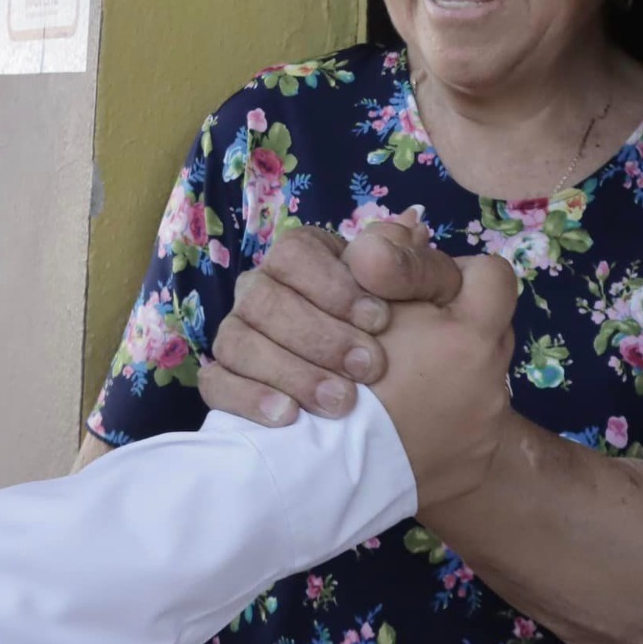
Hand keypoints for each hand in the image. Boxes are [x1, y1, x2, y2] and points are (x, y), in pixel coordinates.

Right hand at [199, 215, 461, 423]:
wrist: (391, 404)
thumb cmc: (403, 337)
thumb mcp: (426, 296)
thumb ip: (418, 264)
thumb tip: (409, 225)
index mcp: (305, 258)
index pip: (295, 252)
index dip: (334, 285)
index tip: (381, 320)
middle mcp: (263, 290)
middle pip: (264, 298)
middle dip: (319, 336)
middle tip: (370, 368)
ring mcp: (239, 335)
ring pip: (238, 341)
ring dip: (291, 372)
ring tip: (341, 403)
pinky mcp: (224, 381)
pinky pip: (216, 384)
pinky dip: (249, 398)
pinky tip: (289, 417)